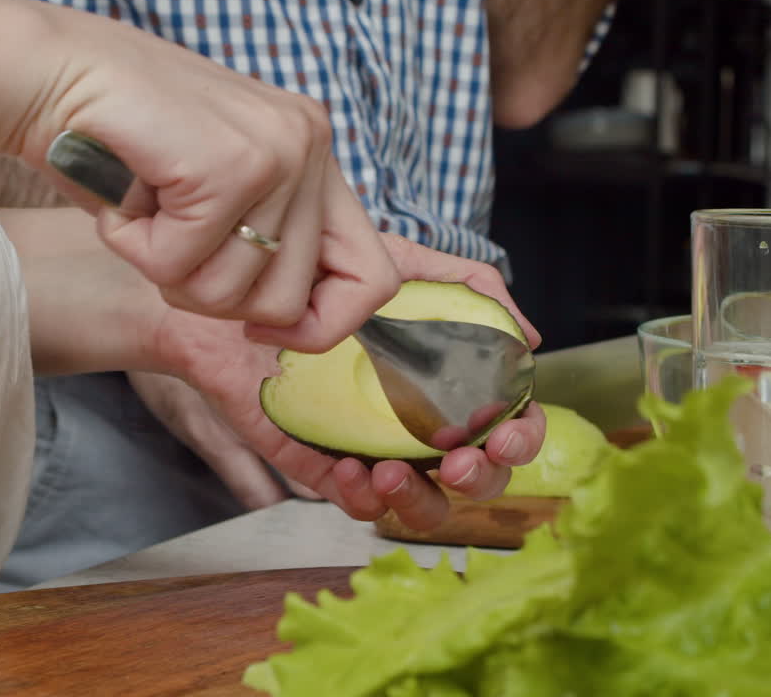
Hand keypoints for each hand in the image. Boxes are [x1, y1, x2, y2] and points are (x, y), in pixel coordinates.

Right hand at [13, 4, 399, 353]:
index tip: (257, 325)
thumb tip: (294, 321)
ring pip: (235, 295)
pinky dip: (136, 250)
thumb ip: (264, 235)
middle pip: (290, 302)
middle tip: (168, 245)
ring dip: (170, 272)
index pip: (373, 276)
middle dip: (213, 299)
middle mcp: (311, 146)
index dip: (322, 325)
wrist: (50, 73)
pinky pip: (182, 268)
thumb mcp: (216, 190)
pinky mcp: (232, 166)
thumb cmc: (119, 141)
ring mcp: (280, 153)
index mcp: (314, 152)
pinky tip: (125, 199)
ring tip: (145, 210)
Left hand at [153, 233, 546, 530]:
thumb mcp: (400, 265)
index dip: (518, 439)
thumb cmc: (322, 272)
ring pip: (417, 505)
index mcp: (446, 382)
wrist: (240, 285)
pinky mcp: (317, 460)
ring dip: (417, 502)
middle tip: (457, 464)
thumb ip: (469, 288)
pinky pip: (349, 501)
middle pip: (474, 477)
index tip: (502, 435)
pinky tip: (351, 470)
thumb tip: (529, 335)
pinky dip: (358, 499)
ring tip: (390, 472)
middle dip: (478, 480)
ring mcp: (369, 446)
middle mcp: (416, 421)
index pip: (504, 424)